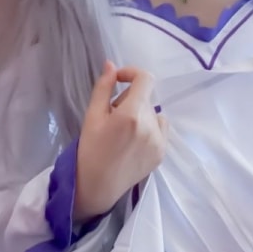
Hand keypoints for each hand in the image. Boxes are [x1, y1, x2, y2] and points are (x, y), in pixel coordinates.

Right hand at [74, 63, 167, 221]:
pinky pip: (161, 128)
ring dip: (140, 114)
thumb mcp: (92, 116)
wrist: (98, 186)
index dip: (132, 73)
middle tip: (112, 116)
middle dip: (129, 99)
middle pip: (145, 97)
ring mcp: (159, 141)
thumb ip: (103, 88)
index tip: (119, 81)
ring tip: (123, 131)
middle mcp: (150, 127)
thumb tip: (111, 65)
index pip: (146, 79)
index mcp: (131, 115)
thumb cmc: (90, 149)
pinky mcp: (162, 153)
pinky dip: (149, 128)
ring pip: (153, 113)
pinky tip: (133, 141)